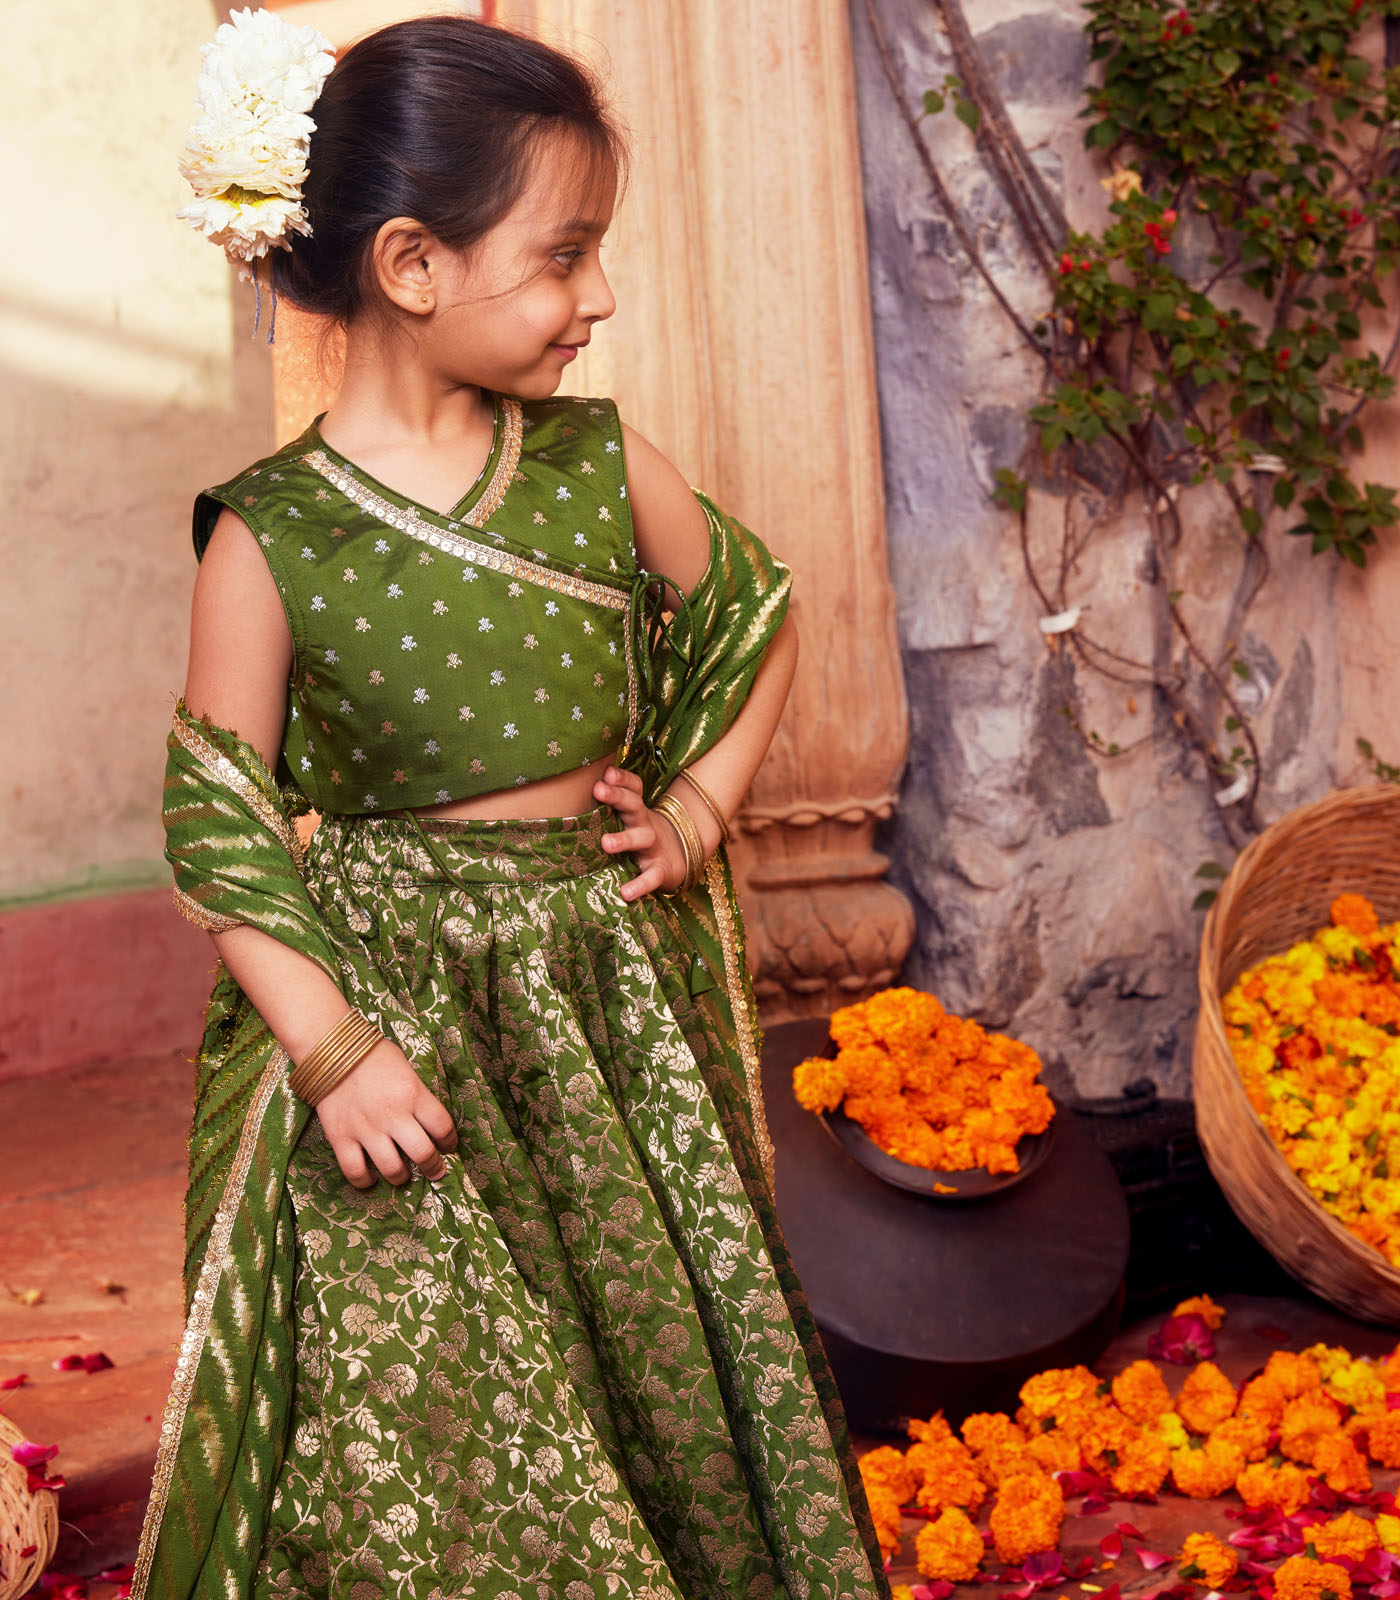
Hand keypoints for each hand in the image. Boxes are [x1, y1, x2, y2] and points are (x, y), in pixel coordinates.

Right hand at [313, 1036, 458, 1188]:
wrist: (332, 1049)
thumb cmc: (373, 1055)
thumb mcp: (406, 1068)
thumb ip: (418, 1095)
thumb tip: (427, 1121)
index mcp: (414, 1094)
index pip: (443, 1127)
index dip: (450, 1141)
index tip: (449, 1146)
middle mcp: (393, 1115)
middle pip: (423, 1153)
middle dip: (434, 1167)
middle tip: (435, 1171)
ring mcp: (366, 1128)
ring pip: (393, 1169)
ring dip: (402, 1178)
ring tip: (403, 1175)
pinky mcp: (341, 1137)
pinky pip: (355, 1171)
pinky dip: (365, 1181)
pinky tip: (371, 1178)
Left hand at [593, 765, 685, 898]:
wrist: (677, 859)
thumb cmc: (642, 834)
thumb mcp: (632, 816)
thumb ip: (614, 802)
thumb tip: (592, 780)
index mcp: (636, 810)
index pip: (634, 788)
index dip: (622, 778)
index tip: (606, 772)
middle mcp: (645, 824)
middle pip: (634, 806)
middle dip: (617, 796)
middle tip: (598, 789)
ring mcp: (653, 847)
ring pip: (641, 838)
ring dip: (624, 840)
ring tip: (605, 843)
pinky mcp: (660, 870)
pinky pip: (651, 878)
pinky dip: (639, 885)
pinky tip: (625, 893)